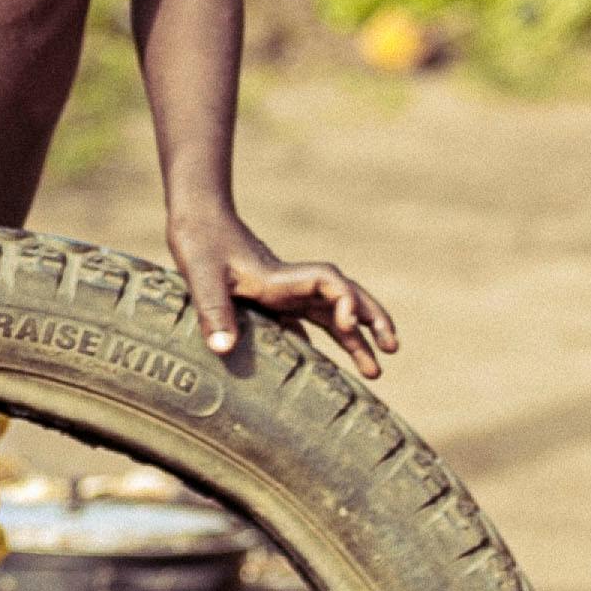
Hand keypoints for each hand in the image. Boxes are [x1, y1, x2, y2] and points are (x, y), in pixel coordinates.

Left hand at [166, 211, 395, 376]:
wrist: (196, 219)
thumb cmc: (199, 242)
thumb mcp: (201, 275)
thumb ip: (212, 309)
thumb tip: (224, 350)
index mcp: (281, 279)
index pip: (329, 282)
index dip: (346, 300)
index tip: (347, 324)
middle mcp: (291, 286)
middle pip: (344, 297)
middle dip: (371, 319)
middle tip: (393, 348)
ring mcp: (285, 293)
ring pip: (329, 315)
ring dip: (355, 337)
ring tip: (376, 372)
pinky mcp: (272, 301)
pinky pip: (307, 323)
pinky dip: (323, 341)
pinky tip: (327, 370)